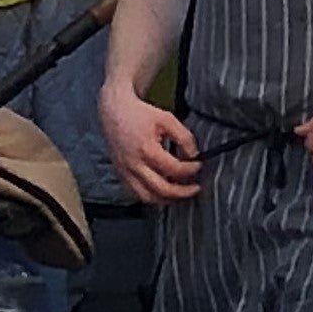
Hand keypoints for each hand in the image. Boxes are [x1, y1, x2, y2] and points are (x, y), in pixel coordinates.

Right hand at [98, 78, 202, 205]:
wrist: (114, 111)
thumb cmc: (140, 114)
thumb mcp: (167, 119)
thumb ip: (184, 137)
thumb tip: (194, 155)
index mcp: (146, 150)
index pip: (174, 169)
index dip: (190, 170)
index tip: (198, 165)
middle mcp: (134, 165)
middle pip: (162, 190)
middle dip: (182, 193)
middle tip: (195, 189)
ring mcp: (125, 172)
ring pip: (148, 197)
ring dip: (167, 199)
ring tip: (181, 194)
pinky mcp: (121, 175)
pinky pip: (136, 194)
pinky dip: (152, 196)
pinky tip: (163, 191)